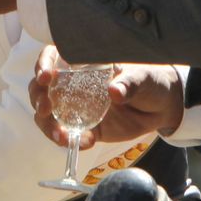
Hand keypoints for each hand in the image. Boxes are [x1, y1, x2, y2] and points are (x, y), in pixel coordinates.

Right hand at [28, 46, 183, 147]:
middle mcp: (73, 83)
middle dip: (38, 98)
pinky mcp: (85, 127)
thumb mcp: (142, 77)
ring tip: (60, 136)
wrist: (162, 108)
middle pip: (41, 87)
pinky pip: (68, 134)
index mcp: (83, 63)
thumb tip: (114, 91)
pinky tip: (84, 143)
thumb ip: (129, 82)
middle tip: (46, 109)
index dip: (42, 64)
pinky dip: (69, 140)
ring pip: (48, 114)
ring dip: (47, 125)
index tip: (46, 76)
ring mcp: (76, 106)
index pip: (52, 57)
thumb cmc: (150, 81)